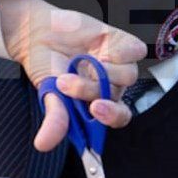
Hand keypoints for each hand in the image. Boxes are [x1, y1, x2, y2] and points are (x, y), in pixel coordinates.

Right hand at [0, 0, 145, 150]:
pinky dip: (124, 52)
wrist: (40, 33)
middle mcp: (111, 85)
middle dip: (93, 91)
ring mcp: (118, 64)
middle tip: (68, 84)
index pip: (118, 117)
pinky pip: (137, 51)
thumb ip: (54, 118)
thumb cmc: (47, 66)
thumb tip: (43, 145)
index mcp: (99, 103)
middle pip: (117, 95)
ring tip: (76, 62)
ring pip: (127, 75)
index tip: (95, 110)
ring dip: (102, 71)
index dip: (112, 116)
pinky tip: (105, 50)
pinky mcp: (121, 43)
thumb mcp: (48, 94)